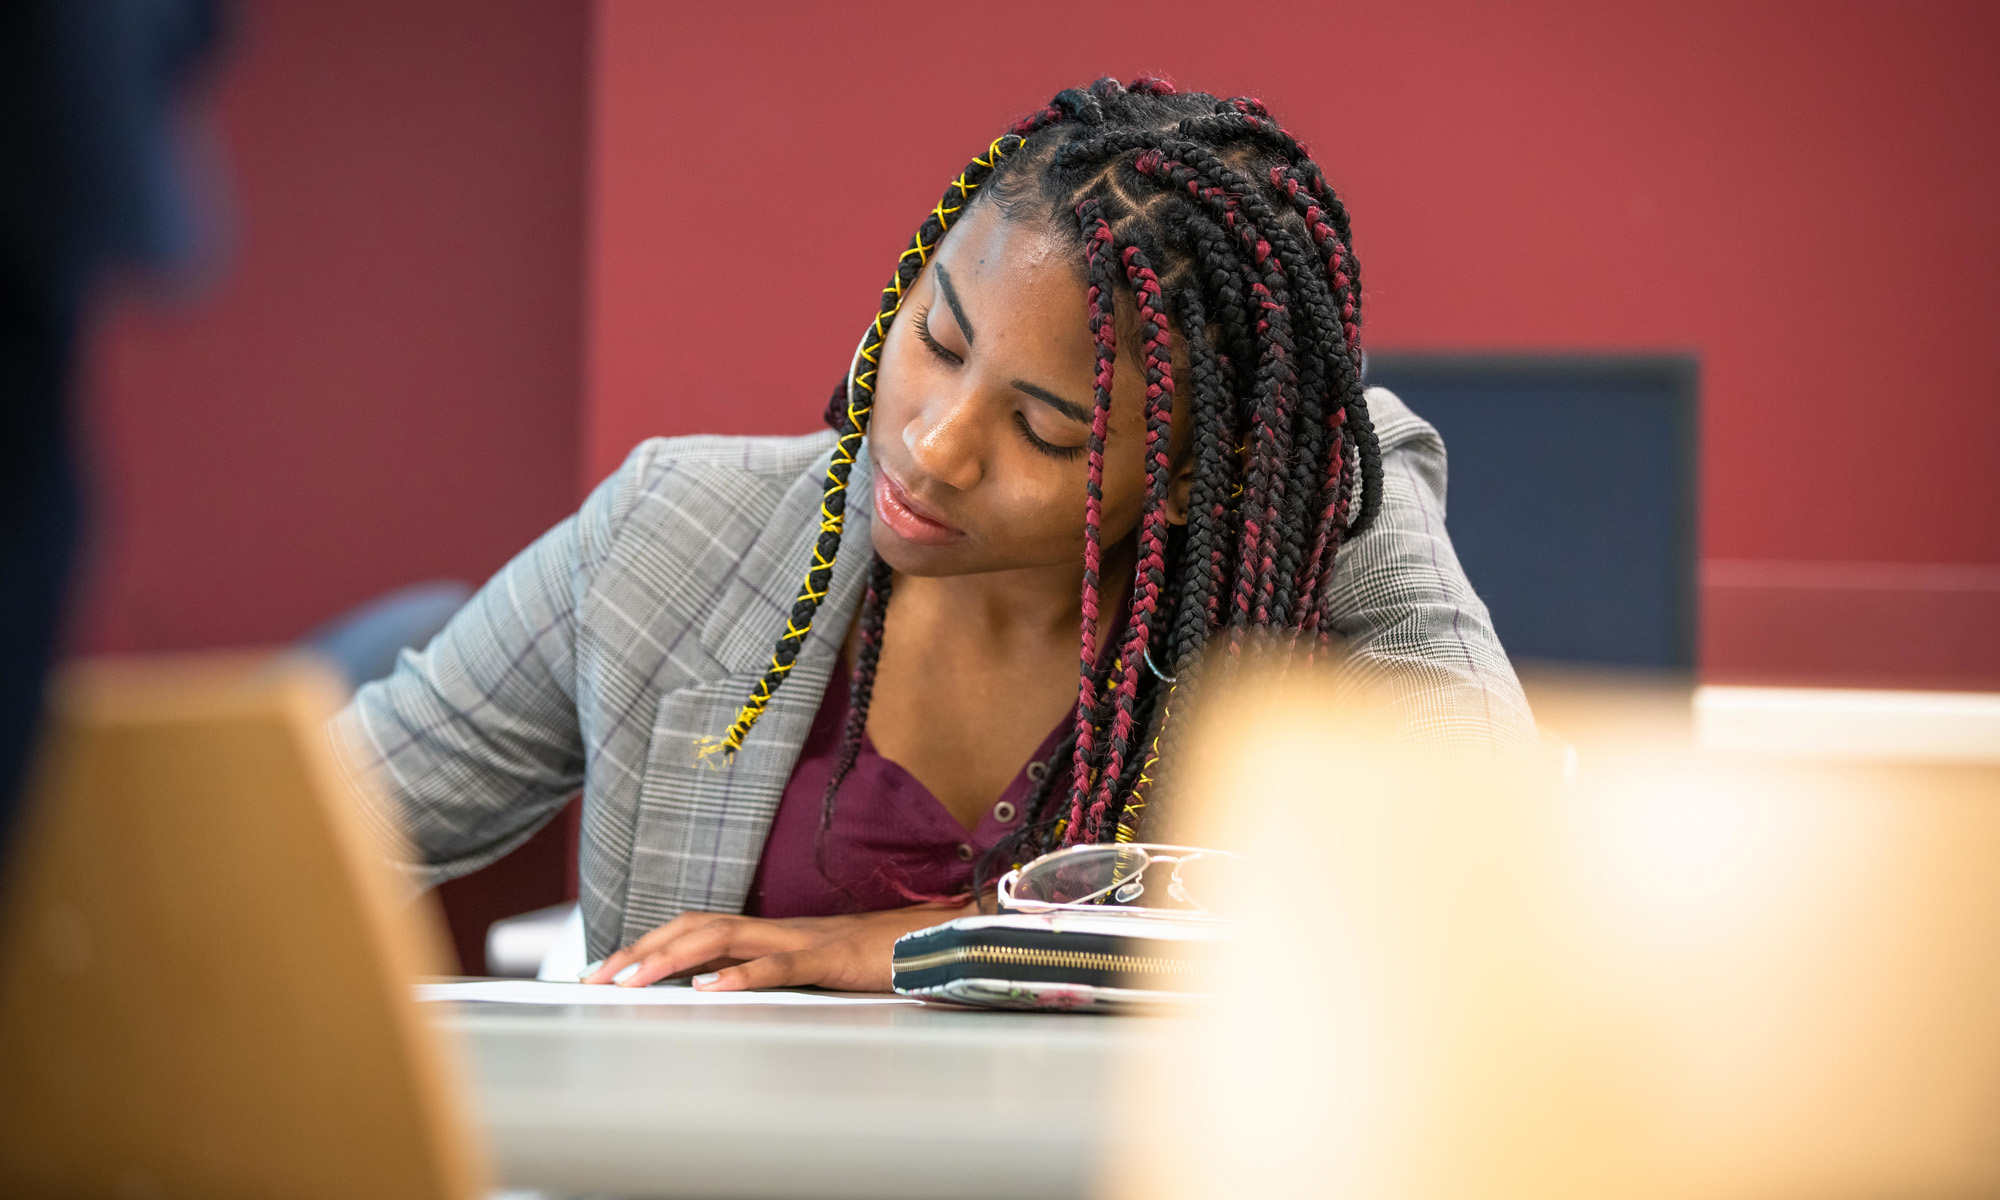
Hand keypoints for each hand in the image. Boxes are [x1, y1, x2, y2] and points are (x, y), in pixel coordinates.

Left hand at [581, 901, 972, 992]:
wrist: (939, 938)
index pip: (698, 928)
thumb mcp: (814, 969)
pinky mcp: (830, 958)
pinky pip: (780, 965)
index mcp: (772, 931)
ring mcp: (803, 939)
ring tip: (636, 978)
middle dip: (644, 948)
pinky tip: (711, 989)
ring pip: (726, 937)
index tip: (607, 966)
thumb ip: (773, 972)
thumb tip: (721, 990)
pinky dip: (743, 976)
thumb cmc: (879, 958)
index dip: (650, 943)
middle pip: (697, 925)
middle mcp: (779, 928)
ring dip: (674, 957)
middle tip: (600, 975)